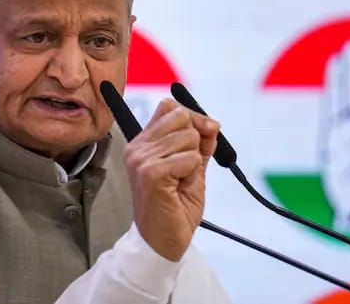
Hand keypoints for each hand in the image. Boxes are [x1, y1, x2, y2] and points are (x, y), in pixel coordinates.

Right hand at [124, 99, 218, 260]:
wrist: (162, 241)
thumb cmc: (173, 208)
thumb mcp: (191, 170)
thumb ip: (200, 146)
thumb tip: (211, 125)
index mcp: (143, 144)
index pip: (169, 108)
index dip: (192, 117)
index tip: (204, 134)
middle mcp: (138, 148)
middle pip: (181, 116)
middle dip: (195, 140)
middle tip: (188, 166)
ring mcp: (142, 159)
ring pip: (189, 137)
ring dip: (194, 161)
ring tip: (180, 180)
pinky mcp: (151, 172)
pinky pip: (190, 158)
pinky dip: (192, 173)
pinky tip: (178, 187)